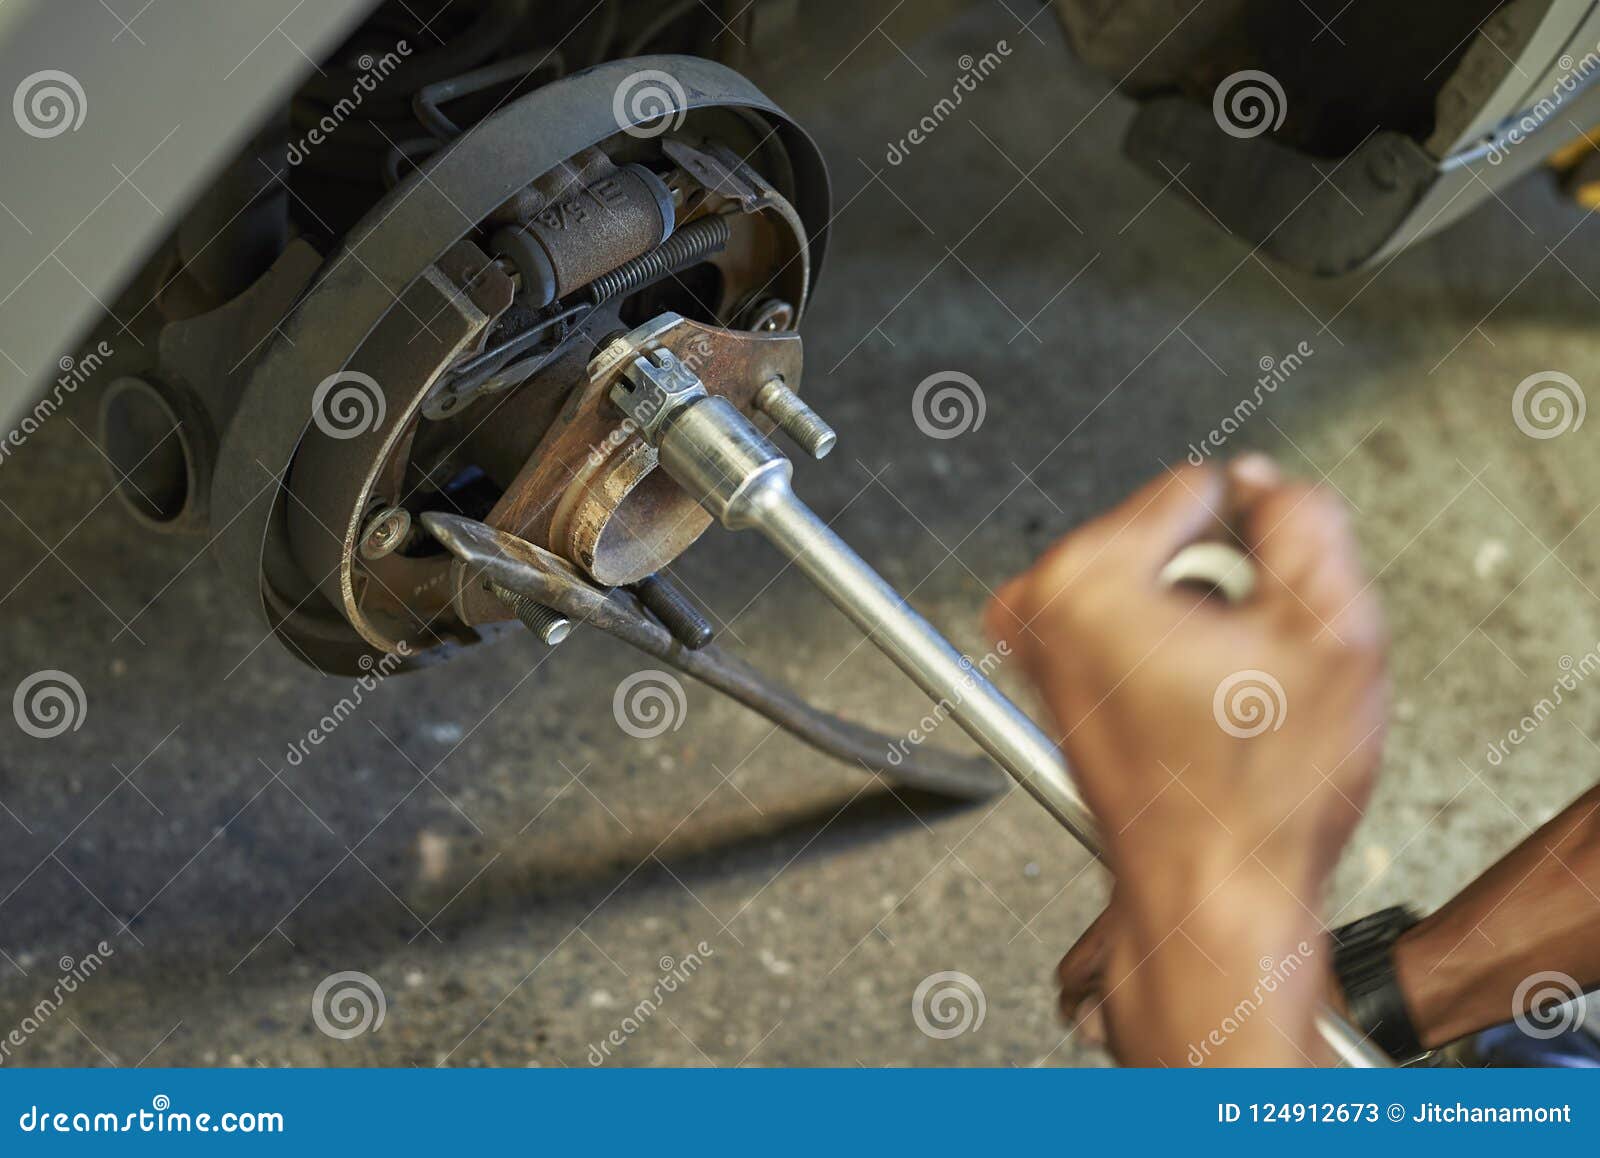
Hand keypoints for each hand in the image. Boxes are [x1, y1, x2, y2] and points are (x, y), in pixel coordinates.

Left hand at [988, 456, 1387, 1064]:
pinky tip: (1200, 716)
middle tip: (1247, 669)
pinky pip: (1133, 631)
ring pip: (1156, 584)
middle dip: (1224, 587)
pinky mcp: (1051, 685)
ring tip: (1224, 700)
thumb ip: (1304, 519)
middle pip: (1169, 536)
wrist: (1211, 899)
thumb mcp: (1331, 627)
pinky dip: (1173, 658)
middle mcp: (1040, 607)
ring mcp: (1038, 651)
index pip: (1198, 487)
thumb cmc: (1253, 798)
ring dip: (1202, 627)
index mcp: (1085, 577)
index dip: (1258, 543)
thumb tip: (1264, 486)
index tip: (1266, 610)